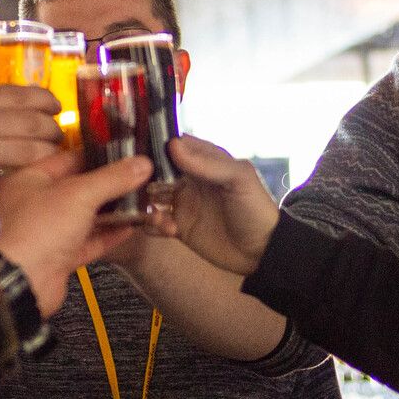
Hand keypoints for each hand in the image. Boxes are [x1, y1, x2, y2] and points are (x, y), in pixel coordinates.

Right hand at [0, 82, 61, 235]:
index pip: (13, 93)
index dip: (41, 98)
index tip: (55, 105)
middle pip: (29, 118)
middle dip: (53, 128)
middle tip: (61, 135)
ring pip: (30, 148)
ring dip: (48, 155)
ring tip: (56, 161)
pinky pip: (9, 178)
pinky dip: (23, 182)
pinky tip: (33, 185)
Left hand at [0, 149, 152, 314]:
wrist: (26, 282)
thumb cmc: (36, 232)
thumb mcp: (80, 194)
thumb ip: (112, 178)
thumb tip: (140, 164)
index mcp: (29, 179)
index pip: (68, 158)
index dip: (97, 154)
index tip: (124, 152)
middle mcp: (36, 203)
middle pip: (79, 188)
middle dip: (110, 184)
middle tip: (137, 176)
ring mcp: (48, 230)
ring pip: (86, 215)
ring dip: (113, 210)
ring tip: (140, 200)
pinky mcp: (60, 255)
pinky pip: (89, 240)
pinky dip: (109, 234)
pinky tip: (130, 226)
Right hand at [147, 135, 280, 276]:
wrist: (261, 253)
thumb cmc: (255, 209)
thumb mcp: (239, 180)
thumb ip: (209, 163)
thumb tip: (174, 145)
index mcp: (205, 162)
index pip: (176, 145)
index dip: (157, 145)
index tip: (141, 151)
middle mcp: (189, 179)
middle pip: (156, 170)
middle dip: (144, 176)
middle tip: (137, 183)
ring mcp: (182, 203)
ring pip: (151, 196)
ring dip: (146, 203)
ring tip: (159, 214)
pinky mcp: (177, 227)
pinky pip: (154, 222)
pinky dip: (152, 225)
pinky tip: (167, 229)